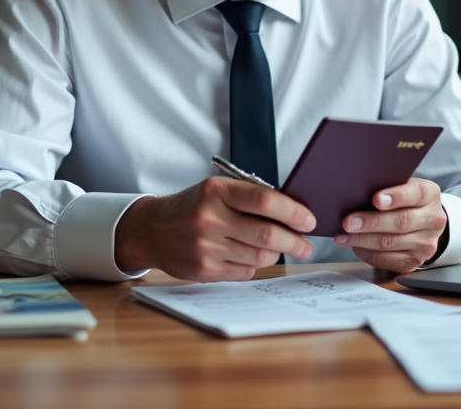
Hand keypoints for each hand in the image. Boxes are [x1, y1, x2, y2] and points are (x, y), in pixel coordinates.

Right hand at [114, 177, 315, 281]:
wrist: (151, 230)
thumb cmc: (192, 207)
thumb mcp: (216, 190)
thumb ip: (249, 197)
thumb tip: (292, 212)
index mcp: (216, 192)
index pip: (264, 201)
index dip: (293, 212)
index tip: (309, 220)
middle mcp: (210, 219)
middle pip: (267, 234)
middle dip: (295, 241)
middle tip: (306, 244)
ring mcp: (206, 247)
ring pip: (260, 256)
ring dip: (277, 254)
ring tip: (280, 248)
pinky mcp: (204, 270)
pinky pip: (245, 271)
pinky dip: (256, 264)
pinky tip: (251, 256)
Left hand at [333, 177, 447, 272]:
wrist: (424, 223)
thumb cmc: (406, 200)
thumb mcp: (403, 186)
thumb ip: (387, 186)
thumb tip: (356, 191)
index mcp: (430, 195)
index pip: (415, 194)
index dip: (395, 197)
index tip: (375, 199)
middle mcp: (433, 220)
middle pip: (401, 222)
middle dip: (371, 222)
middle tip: (349, 222)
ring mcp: (425, 244)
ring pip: (390, 243)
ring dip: (362, 240)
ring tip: (343, 235)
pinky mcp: (414, 261)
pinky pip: (385, 259)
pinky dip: (366, 252)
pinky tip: (354, 245)